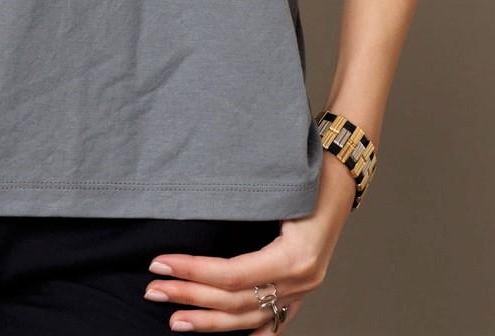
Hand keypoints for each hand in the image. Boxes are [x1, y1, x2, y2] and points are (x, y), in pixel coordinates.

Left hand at [142, 159, 357, 330]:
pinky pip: (269, 323)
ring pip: (249, 318)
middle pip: (235, 300)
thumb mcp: (278, 188)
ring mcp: (302, 292)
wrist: (341, 178)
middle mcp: (301, 281)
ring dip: (207, 320)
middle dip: (190, 296)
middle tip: (153, 290)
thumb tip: (194, 204)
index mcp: (294, 256)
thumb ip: (242, 204)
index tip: (160, 264)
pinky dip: (243, 331)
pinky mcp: (300, 293)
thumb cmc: (309, 175)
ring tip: (174, 320)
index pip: (233, 275)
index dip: (193, 271)